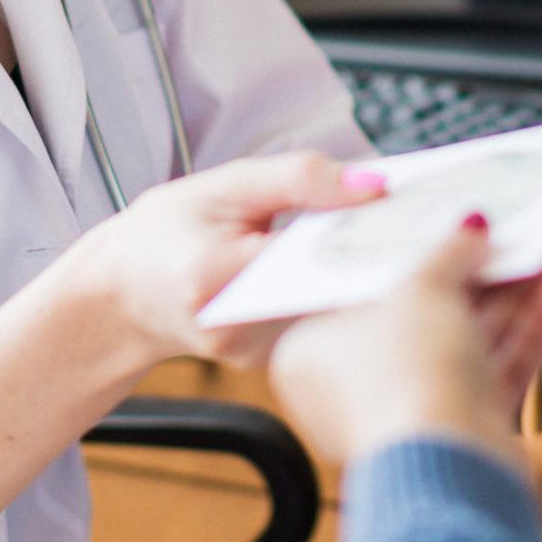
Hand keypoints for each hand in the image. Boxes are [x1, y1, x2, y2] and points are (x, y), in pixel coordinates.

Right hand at [57, 151, 385, 366]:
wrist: (120, 299)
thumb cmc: (163, 235)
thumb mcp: (222, 184)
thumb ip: (297, 178)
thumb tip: (373, 182)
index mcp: (215, 277)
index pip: (312, 254)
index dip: (367, 230)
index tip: (414, 208)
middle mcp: (236, 328)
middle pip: (332, 287)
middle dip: (376, 250)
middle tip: (421, 215)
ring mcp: (254, 354)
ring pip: (334, 309)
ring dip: (364, 270)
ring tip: (394, 232)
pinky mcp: (270, 363)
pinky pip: (321, 320)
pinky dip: (341, 290)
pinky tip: (356, 263)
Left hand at [268, 218, 541, 464]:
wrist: (450, 471)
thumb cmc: (404, 378)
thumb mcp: (421, 288)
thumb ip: (448, 252)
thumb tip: (470, 227)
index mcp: (313, 350)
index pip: (363, 286)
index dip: (409, 249)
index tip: (445, 222)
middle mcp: (358, 385)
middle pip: (424, 311)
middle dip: (478, 271)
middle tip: (513, 235)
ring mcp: (413, 411)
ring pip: (468, 340)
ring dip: (514, 297)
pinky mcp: (460, 431)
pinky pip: (493, 372)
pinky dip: (526, 336)